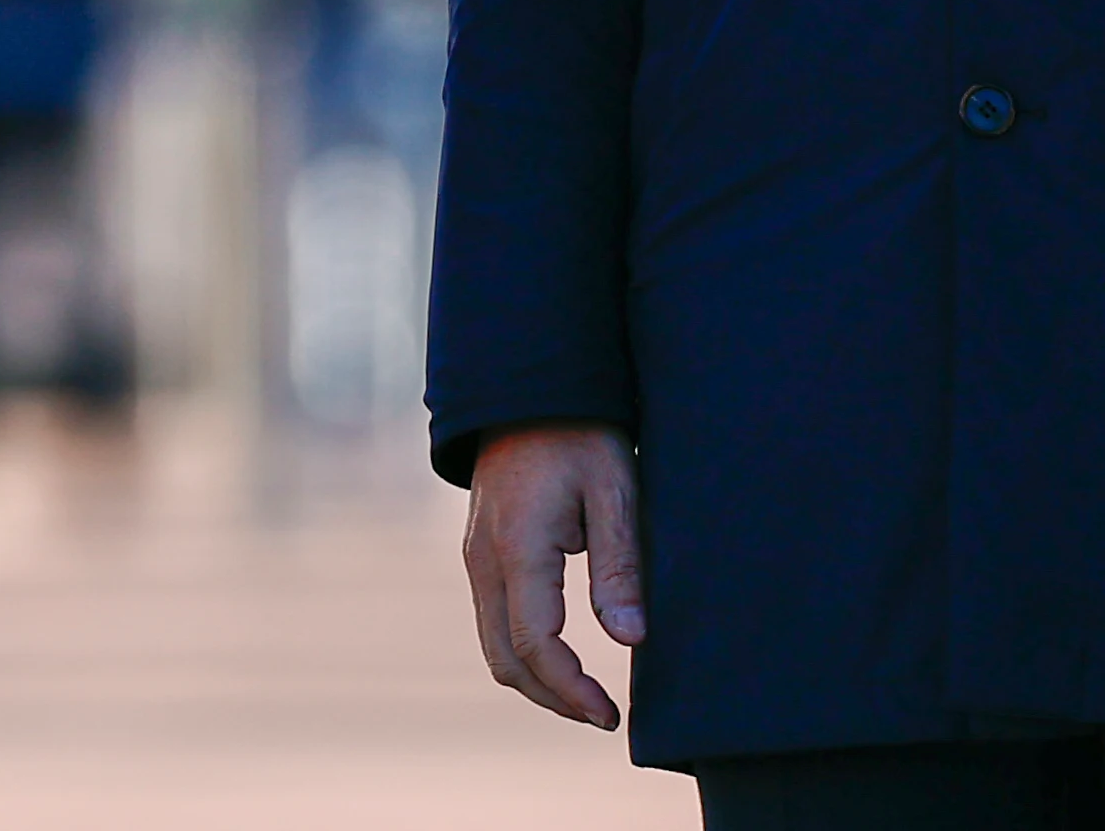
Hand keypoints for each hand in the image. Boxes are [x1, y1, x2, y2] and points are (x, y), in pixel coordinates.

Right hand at [464, 421, 643, 729]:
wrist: (527, 388)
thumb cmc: (581, 435)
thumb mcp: (615, 492)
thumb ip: (620, 566)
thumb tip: (630, 638)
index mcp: (517, 548)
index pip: (535, 645)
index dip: (572, 691)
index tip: (612, 715)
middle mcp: (483, 559)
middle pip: (504, 659)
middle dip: (553, 698)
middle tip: (604, 716)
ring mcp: (474, 555)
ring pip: (492, 644)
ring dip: (536, 680)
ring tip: (587, 696)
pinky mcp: (479, 551)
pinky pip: (492, 619)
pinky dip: (523, 652)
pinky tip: (563, 655)